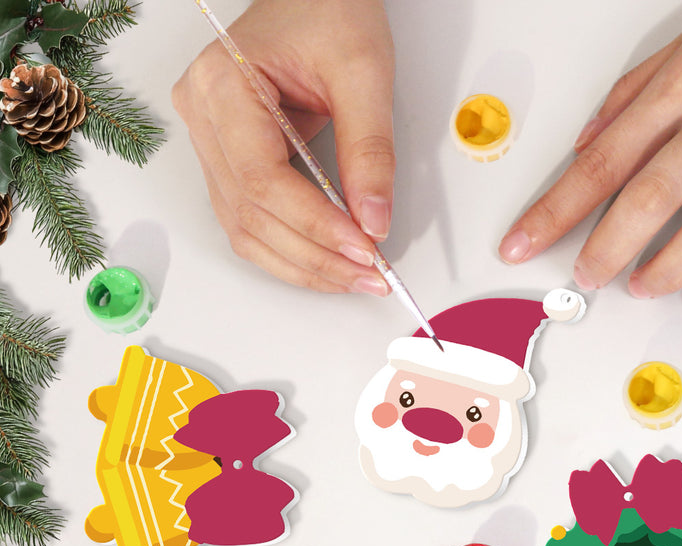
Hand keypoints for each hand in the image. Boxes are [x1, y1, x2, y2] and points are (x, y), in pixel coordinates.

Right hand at [173, 0, 394, 293]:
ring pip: (246, 230)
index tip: (364, 249)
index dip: (315, 226)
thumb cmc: (329, 10)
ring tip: (356, 277)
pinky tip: (330, 263)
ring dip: (303, 265)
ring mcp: (210, 141)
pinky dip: (292, 251)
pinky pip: (251, 222)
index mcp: (222, 84)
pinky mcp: (228, 160)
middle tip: (371, 276)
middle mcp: (203, 116)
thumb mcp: (363, 73)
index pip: (264, 180)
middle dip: (316, 256)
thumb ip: (370, 151)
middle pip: (252, 215)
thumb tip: (373, 221)